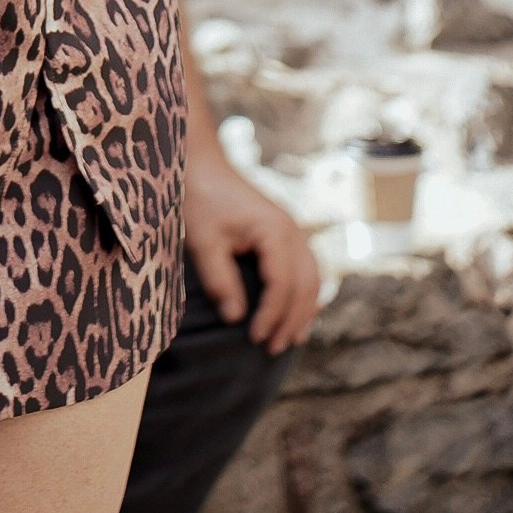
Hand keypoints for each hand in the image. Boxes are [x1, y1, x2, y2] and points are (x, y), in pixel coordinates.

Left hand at [183, 143, 320, 352]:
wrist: (200, 163)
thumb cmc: (200, 198)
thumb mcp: (203, 241)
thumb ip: (220, 280)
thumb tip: (235, 319)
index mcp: (275, 231)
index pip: (282, 285)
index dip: (271, 315)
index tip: (255, 338)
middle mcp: (292, 230)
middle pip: (305, 285)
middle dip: (292, 320)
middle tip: (273, 349)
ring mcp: (292, 229)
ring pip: (312, 277)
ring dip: (304, 310)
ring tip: (291, 340)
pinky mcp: (284, 231)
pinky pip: (306, 267)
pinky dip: (304, 293)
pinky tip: (295, 312)